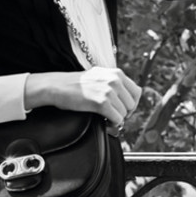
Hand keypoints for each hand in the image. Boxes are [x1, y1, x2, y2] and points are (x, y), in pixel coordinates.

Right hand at [24, 67, 141, 129]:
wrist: (57, 86)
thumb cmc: (75, 84)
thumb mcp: (99, 76)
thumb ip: (113, 82)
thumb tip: (127, 97)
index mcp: (116, 73)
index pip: (137, 92)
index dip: (132, 104)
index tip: (124, 109)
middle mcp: (115, 80)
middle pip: (132, 104)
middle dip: (124, 113)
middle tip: (113, 115)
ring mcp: (108, 91)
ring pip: (125, 113)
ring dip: (117, 118)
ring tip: (106, 117)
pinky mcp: (101, 102)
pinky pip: (117, 118)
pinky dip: (112, 123)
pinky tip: (105, 121)